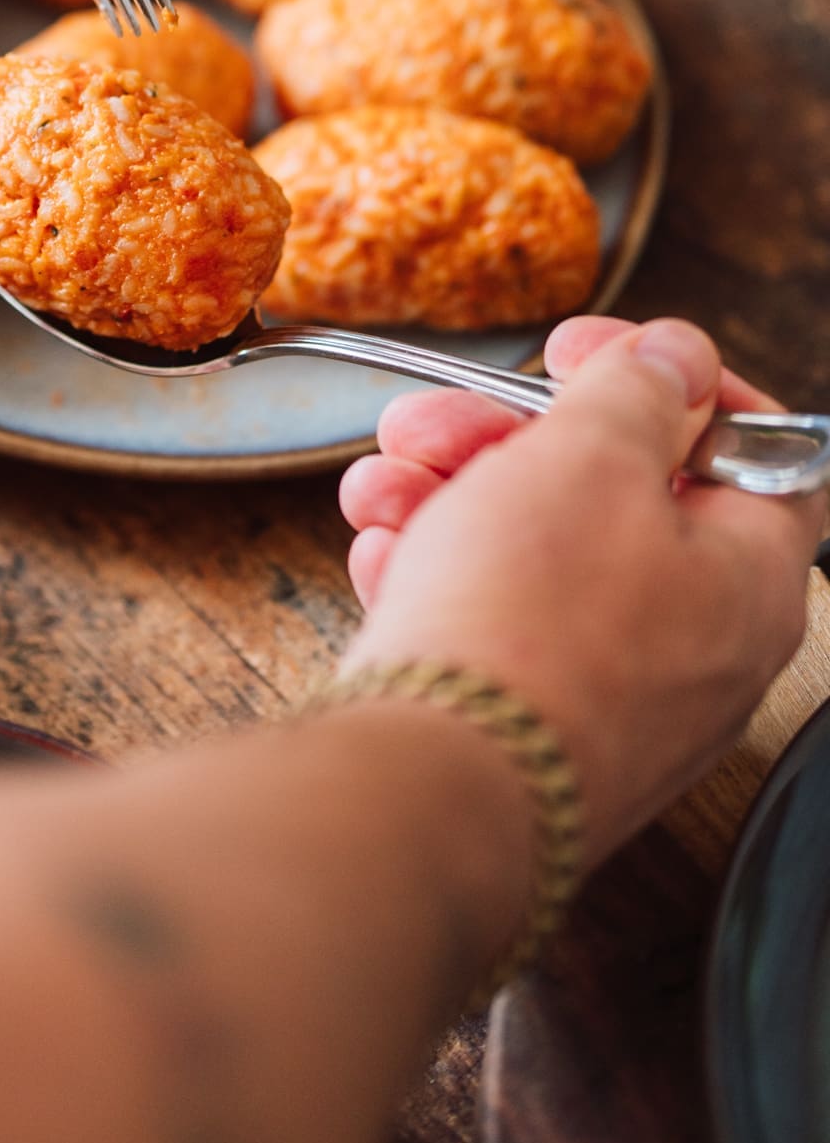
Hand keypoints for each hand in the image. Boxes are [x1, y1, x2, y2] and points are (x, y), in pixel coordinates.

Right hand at [338, 317, 824, 864]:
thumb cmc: (527, 626)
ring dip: (453, 498)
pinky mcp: (531, 734)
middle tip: (445, 416)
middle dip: (514, 439)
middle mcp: (700, 647)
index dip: (680, 383)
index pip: (760, 451)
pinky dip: (436, 580)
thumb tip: (675, 357)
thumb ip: (637, 390)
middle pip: (621, 498)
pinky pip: (493, 631)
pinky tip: (383, 557)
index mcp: (752, 575)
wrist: (435, 787)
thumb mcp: (587, 456)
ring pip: (539, 560)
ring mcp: (614, 699)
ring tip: (382, 484)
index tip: (596, 355)